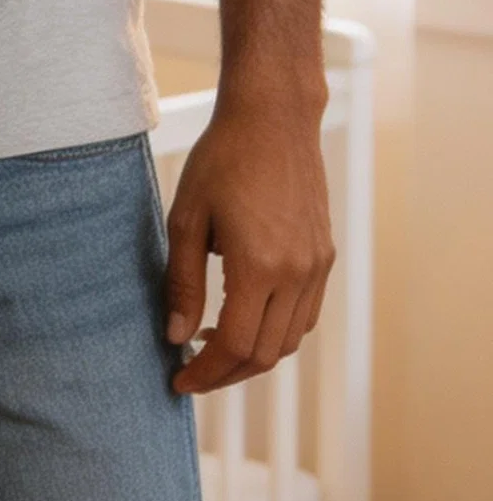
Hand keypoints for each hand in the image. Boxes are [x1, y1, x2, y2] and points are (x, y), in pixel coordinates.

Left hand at [163, 76, 334, 395]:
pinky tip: (245, 316)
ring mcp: (317, 266)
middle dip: (227, 373)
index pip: (234, 346)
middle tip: (193, 373)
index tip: (179, 382)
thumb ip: (181, 283)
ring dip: (253, 355)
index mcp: (259, 266)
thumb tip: (176, 338)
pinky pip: (306, 314)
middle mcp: (297, 273)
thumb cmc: (222, 160)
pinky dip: (277, 330)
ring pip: (290, 340)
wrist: (274, 118)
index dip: (206, 373)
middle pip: (266, 353)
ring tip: (213, 344)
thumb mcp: (186, 219)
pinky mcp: (325, 255)